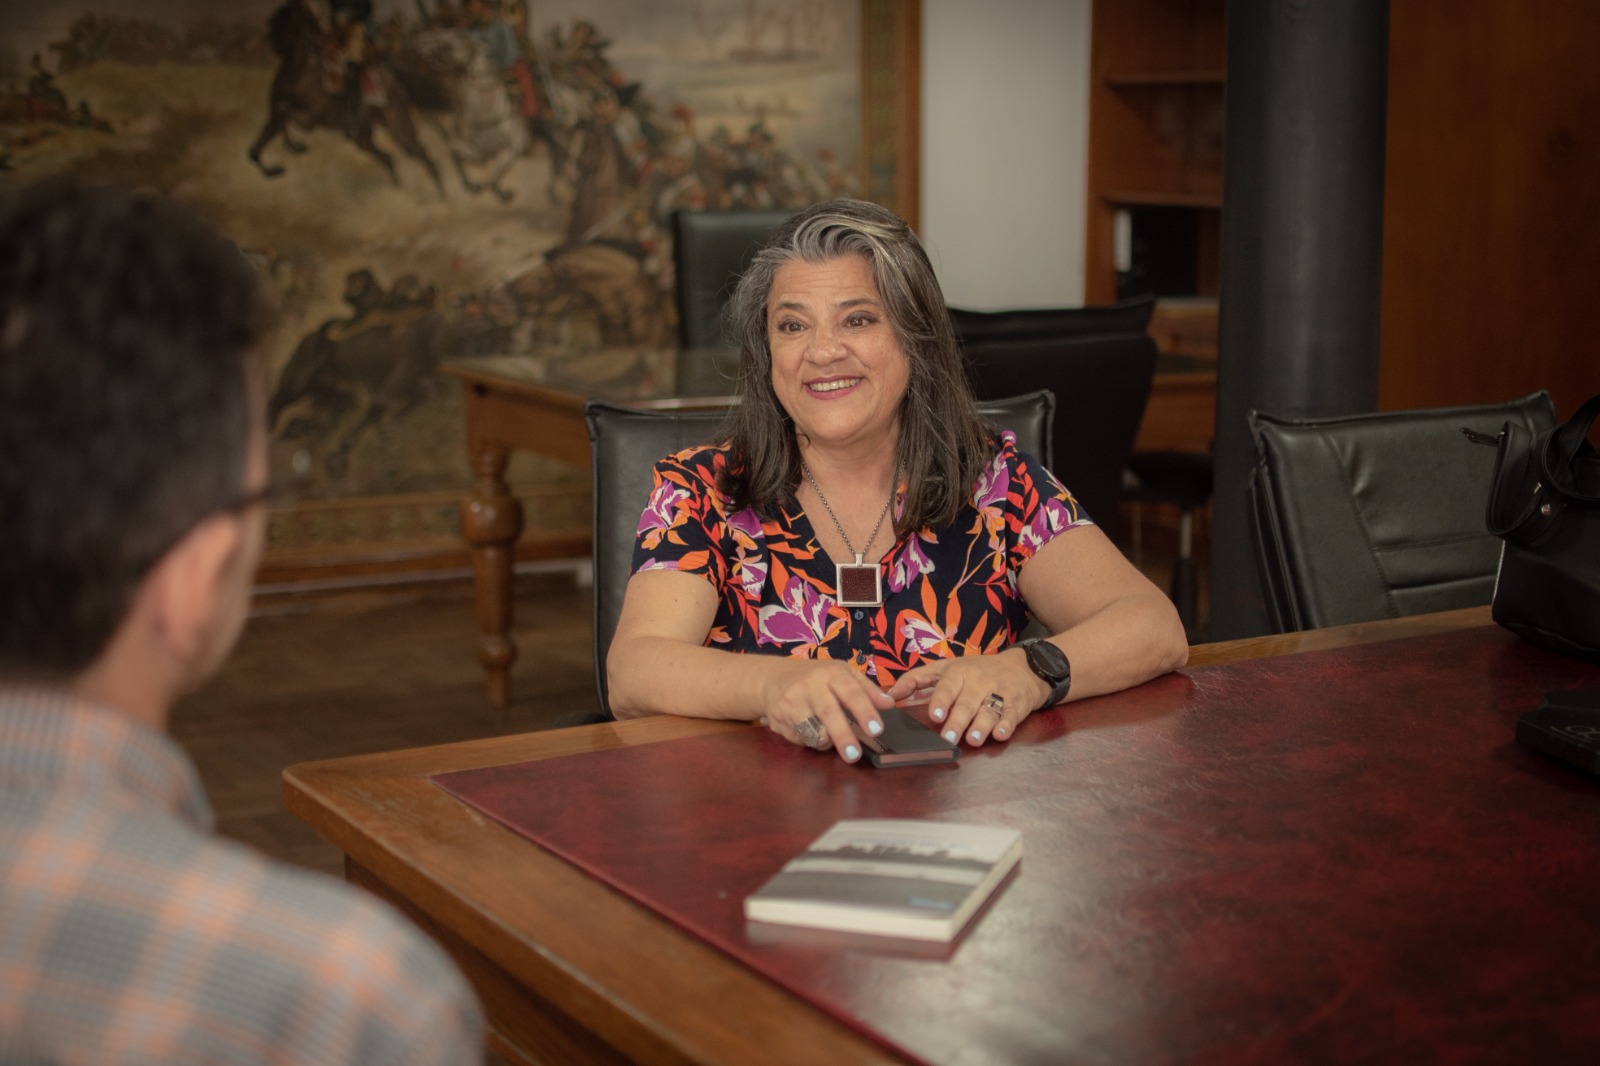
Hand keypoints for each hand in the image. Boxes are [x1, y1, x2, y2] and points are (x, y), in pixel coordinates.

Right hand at [759, 658, 893, 762]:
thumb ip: (867, 689)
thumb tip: (890, 704)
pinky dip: (810, 740)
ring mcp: (791, 702)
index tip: (876, 729)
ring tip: (828, 736)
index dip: (864, 711)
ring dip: (826, 740)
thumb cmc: (815, 677)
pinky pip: (801, 739)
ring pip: (813, 731)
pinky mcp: (778, 718)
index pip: (851, 692)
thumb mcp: (841, 674)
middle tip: (854, 755)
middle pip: (829, 713)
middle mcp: (810, 685)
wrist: (771, 678)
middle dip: (843, 736)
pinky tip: (808, 729)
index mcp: (831, 673)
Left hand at [886, 649, 1050, 747]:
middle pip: (967, 703)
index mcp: (959, 673)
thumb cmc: (977, 670)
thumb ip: (917, 680)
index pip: (947, 686)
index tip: (935, 714)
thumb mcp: (947, 668)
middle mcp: (978, 682)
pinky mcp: (1016, 705)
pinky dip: (1006, 725)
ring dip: (981, 725)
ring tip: (973, 739)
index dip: (941, 700)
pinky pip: (1011, 715)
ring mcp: (999, 693)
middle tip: (948, 737)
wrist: (1023, 667)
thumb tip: (890, 695)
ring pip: (988, 711)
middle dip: (958, 720)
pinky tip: (1001, 734)